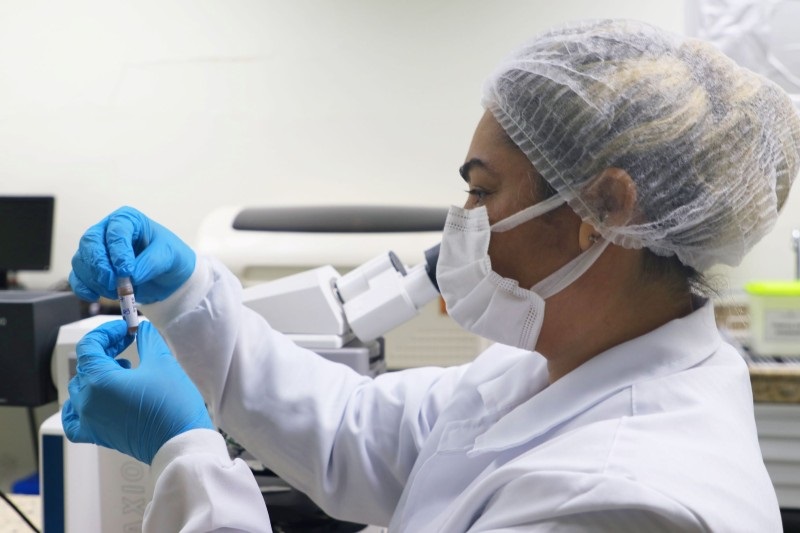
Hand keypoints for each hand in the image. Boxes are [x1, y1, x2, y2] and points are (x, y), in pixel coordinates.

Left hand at [62, 320, 213, 464]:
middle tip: (128, 341)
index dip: (107, 332)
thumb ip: (147, 340)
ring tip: (122, 367)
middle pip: (85, 364)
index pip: (90, 346)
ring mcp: (90, 419)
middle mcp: (88, 401)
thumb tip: (142, 329)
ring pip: (79, 387)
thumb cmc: (173, 406)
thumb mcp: (162, 363)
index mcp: (99, 381)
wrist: (180, 442)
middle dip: (106, 348)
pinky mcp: (97, 434)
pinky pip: (73, 419)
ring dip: (97, 372)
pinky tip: (92, 398)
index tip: (124, 329)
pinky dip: (77, 406)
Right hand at [69, 206, 195, 303]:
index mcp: (127, 219)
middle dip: (100, 265)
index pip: (115, 231)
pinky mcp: (91, 269)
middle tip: (113, 282)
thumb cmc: (170, 257)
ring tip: (115, 291)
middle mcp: (107, 231)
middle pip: (90, 243)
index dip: (118, 251)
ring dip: (95, 279)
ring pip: (81, 261)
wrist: (168, 276)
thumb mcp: (169, 255)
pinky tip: (95, 296)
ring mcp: (96, 250)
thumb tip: (130, 277)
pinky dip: (83, 288)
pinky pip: (78, 277)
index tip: (126, 270)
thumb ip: (150, 263)